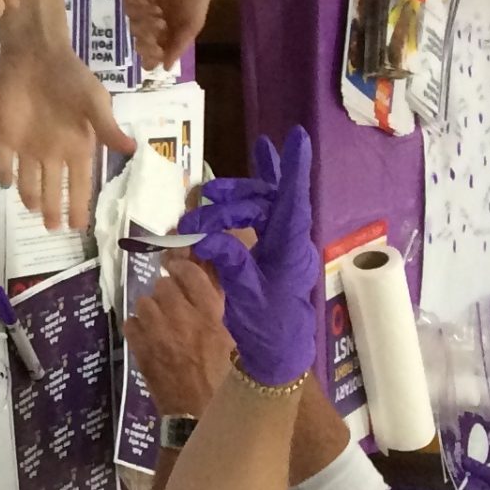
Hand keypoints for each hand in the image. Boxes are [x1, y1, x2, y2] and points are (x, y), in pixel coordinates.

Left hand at [0, 38, 138, 229]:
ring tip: (34, 211)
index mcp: (77, 147)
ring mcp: (28, 146)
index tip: (79, 227)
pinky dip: (2, 173)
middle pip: (53, 188)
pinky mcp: (6, 136)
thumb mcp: (95, 101)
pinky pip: (2, 161)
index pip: (79, 184)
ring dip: (30, 196)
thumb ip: (107, 127)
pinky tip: (4, 183)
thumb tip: (132, 150)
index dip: (79, 205)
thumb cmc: (71, 76)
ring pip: (27, 181)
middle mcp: (53, 152)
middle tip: (53, 230)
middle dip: (53, 209)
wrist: (37, 54)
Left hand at [125, 0, 213, 69]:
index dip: (153, 58)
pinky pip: (131, 13)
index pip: (154, 55)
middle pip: (142, 45)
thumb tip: (167, 68)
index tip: (157, 56)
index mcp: (169, 33)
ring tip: (160, 18)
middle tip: (157, 36)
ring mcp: (142, 11)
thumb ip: (178, 46)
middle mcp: (154, 24)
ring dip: (146, 28)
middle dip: (148, 44)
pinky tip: (153, 8)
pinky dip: (141, 14)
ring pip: (135, 30)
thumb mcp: (193, 24)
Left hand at [125, 256, 233, 417]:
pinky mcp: (140, 350)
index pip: (190, 273)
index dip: (184, 269)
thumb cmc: (223, 377)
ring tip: (160, 321)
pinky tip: (148, 336)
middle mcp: (181, 319)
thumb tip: (206, 280)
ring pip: (144, 302)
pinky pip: (130, 322)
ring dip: (152, 308)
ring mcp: (157, 334)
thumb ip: (216, 308)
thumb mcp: (230, 338)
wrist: (199, 413)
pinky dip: (137, 326)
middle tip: (173, 303)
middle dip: (168, 291)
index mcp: (210, 315)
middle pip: (164, 285)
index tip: (182, 272)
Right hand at [187, 128, 317, 387]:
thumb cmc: (268, 326)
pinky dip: (258, 184)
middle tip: (193, 220)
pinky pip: (264, 209)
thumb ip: (229, 263)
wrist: (279, 350)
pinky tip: (262, 154)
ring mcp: (282, 240)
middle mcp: (290, 238)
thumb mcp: (245, 296)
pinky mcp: (273, 244)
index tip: (295, 139)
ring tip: (204, 202)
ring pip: (259, 204)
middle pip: (263, 202)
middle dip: (229, 202)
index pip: (292, 203)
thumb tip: (205, 237)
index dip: (292, 171)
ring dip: (232, 200)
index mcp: (290, 250)